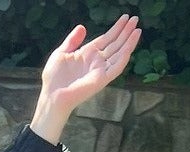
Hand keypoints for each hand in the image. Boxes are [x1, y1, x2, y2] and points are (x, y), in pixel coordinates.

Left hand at [31, 15, 140, 144]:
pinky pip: (116, 68)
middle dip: (125, 32)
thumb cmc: (53, 79)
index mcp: (88, 54)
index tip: (125, 17)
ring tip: (137, 29)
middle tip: (135, 18)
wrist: (52, 96)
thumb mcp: (61, 54)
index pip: (106, 38)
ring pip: (119, 54)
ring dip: (129, 42)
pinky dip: (124, 57)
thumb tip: (82, 27)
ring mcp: (100, 70)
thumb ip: (72, 41)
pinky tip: (130, 47)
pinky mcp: (101, 79)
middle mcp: (96, 62)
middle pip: (115, 44)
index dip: (116, 28)